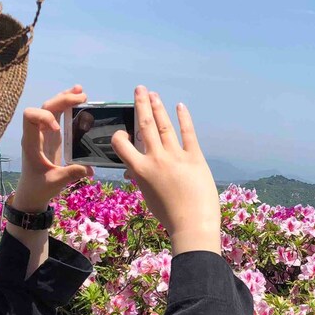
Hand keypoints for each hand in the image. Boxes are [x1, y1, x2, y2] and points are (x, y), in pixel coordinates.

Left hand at [11, 86, 93, 213]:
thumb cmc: (39, 187)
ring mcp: (44, 132)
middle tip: (83, 97)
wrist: (32, 192)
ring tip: (81, 91)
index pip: (30, 117)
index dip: (45, 118)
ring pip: (51, 108)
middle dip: (62, 100)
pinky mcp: (52, 135)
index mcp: (32, 142)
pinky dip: (67, 106)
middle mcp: (36, 133)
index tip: (58, 130)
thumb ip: (71, 173)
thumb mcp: (55, 182)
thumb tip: (90, 168)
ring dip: (65, 98)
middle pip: (45, 107)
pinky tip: (79, 99)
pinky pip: (58, 115)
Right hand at [112, 85, 220, 254]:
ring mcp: (176, 157)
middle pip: (146, 126)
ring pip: (165, 126)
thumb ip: (140, 180)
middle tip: (139, 89)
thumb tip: (131, 171)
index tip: (122, 132)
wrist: (192, 225)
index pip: (122, 144)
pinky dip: (184, 119)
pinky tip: (180, 107)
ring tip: (154, 94)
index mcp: (140, 170)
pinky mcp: (195, 158)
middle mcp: (156, 159)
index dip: (119, 136)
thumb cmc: (169, 216)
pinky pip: (188, 134)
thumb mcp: (148, 197)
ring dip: (158, 108)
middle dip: (141, 105)